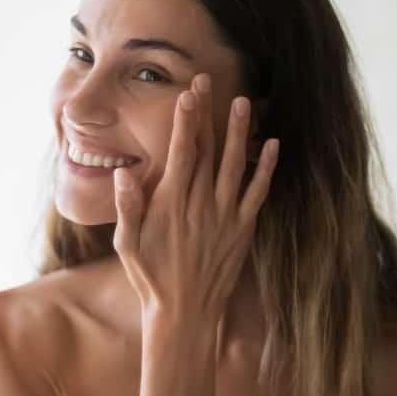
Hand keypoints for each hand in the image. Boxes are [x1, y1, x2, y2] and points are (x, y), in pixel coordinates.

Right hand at [112, 74, 278, 331]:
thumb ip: (127, 207)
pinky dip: (266, 168)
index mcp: (172, 204)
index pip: (181, 152)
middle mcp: (201, 205)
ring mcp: (225, 216)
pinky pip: (258, 193)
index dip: (186, 121)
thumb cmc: (150, 278)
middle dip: (208, 114)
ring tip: (243, 102)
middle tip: (208, 82)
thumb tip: (124, 174)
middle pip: (207, 150)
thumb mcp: (127, 244)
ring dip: (240, 132)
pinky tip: (272, 146)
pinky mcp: (242, 230)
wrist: (185, 313)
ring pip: (236, 165)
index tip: (188, 94)